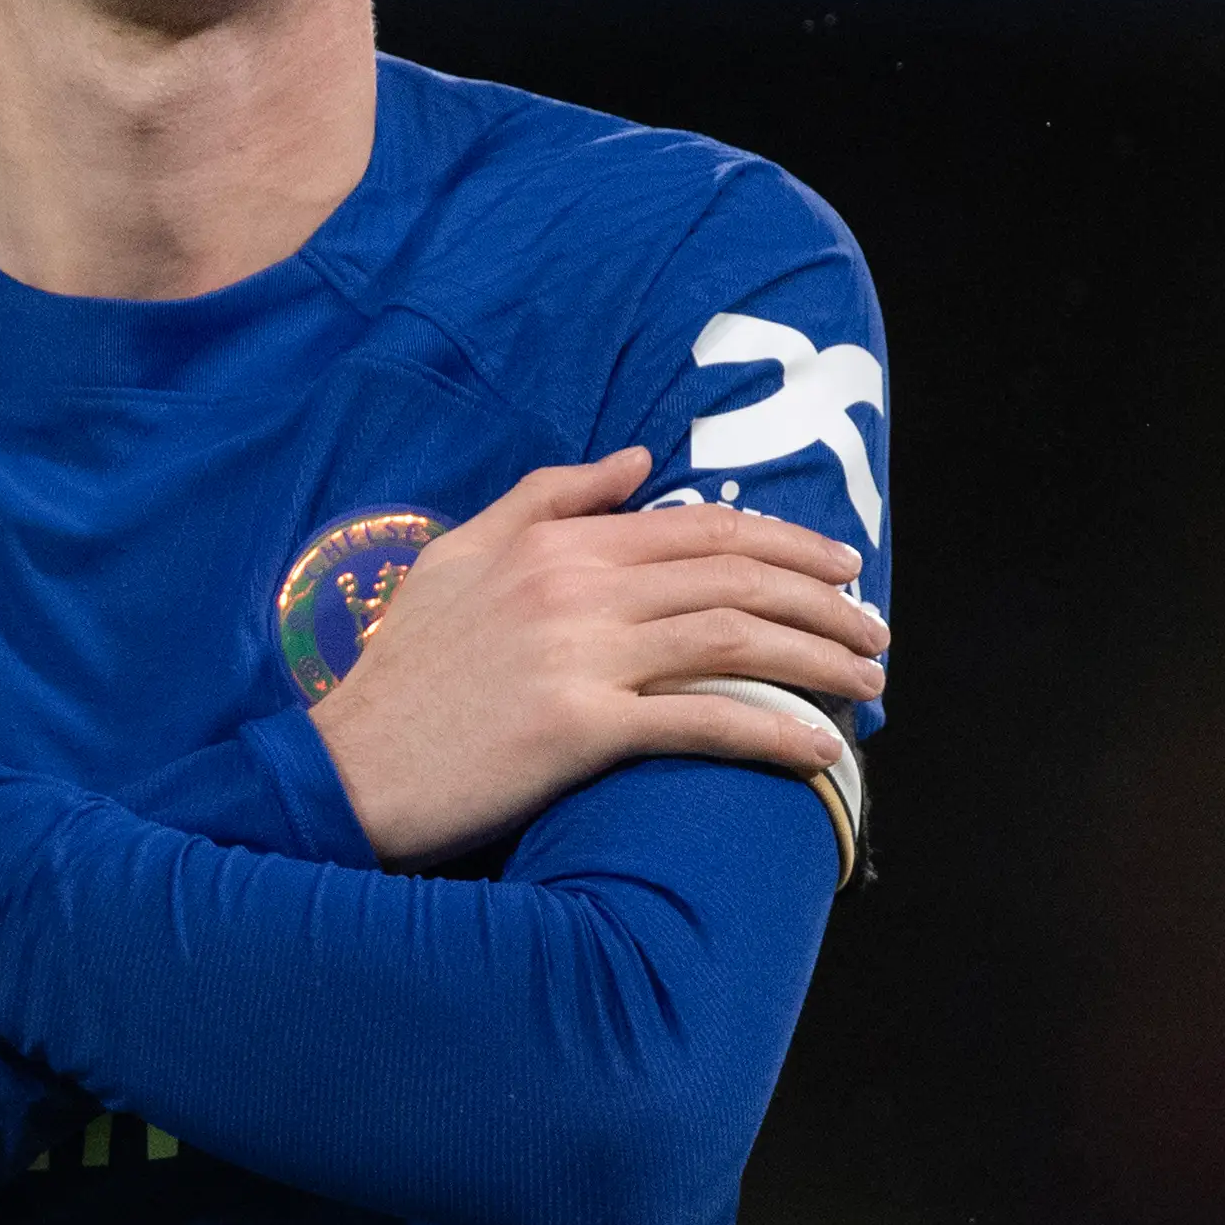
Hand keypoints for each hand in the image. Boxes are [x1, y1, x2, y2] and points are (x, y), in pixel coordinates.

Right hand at [305, 447, 886, 868]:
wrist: (349, 764)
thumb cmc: (405, 669)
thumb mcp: (460, 553)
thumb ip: (549, 498)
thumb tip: (640, 460)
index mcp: (555, 541)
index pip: (702, 528)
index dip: (787, 543)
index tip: (840, 567)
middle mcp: (575, 587)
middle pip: (736, 577)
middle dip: (824, 601)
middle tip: (875, 630)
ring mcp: (579, 656)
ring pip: (735, 641)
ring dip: (819, 661)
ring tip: (869, 684)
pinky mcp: (580, 729)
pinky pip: (702, 723)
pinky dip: (774, 731)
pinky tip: (821, 748)